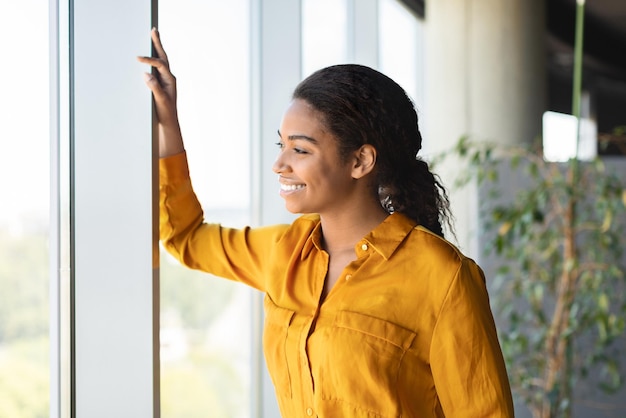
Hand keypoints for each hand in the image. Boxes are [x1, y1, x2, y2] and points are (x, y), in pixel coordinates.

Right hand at [137, 28, 183, 156]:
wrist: (169, 122)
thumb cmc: (165, 112)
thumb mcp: (160, 101)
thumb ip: (154, 87)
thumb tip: (146, 74)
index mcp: (170, 80)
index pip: (160, 64)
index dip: (149, 60)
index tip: (137, 58)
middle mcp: (169, 77)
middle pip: (163, 56)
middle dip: (157, 43)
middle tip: (153, 30)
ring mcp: (165, 79)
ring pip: (160, 60)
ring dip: (156, 47)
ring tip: (152, 35)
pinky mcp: (160, 83)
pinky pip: (156, 67)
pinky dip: (152, 58)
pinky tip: (148, 54)